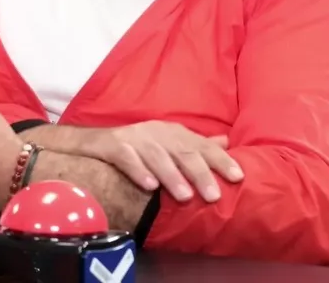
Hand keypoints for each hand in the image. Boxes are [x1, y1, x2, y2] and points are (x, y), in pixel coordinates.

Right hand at [60, 122, 242, 202]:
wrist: (90, 143)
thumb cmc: (135, 148)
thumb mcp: (166, 143)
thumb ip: (194, 144)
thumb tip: (226, 142)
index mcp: (171, 132)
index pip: (200, 145)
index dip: (219, 159)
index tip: (237, 177)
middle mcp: (154, 132)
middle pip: (181, 151)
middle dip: (199, 172)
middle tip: (213, 195)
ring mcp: (133, 138)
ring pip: (156, 156)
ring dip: (171, 176)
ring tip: (185, 196)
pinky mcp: (112, 145)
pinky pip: (126, 158)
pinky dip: (138, 171)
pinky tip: (149, 187)